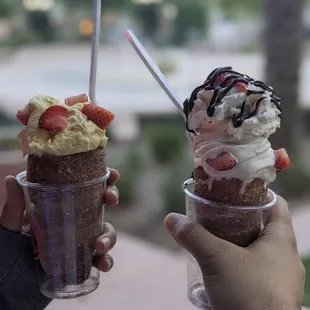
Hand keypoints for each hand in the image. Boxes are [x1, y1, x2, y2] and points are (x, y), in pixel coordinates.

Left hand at [0, 168, 119, 272]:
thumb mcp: (11, 227)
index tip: (112, 175)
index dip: (104, 177)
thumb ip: (14, 207)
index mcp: (63, 206)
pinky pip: (102, 259)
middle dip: (112, 196)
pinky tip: (102, 264)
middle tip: (111, 199)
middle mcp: (77, 220)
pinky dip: (107, 261)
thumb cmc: (11, 251)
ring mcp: (82, 240)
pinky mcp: (84, 260)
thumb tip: (10, 179)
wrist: (12, 284)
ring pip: (106, 231)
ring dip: (109, 236)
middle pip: (102, 202)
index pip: (87, 186)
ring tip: (99, 245)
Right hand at [165, 196, 305, 309]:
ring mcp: (279, 277)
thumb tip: (171, 219)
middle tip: (216, 213)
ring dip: (237, 241)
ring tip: (213, 236)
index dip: (258, 193)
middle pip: (263, 226)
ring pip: (257, 249)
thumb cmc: (248, 295)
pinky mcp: (269, 294)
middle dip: (240, 218)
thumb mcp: (217, 259)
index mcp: (281, 240)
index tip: (235, 189)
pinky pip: (254, 269)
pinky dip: (237, 262)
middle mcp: (285, 257)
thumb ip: (194, 236)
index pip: (276, 204)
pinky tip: (219, 265)